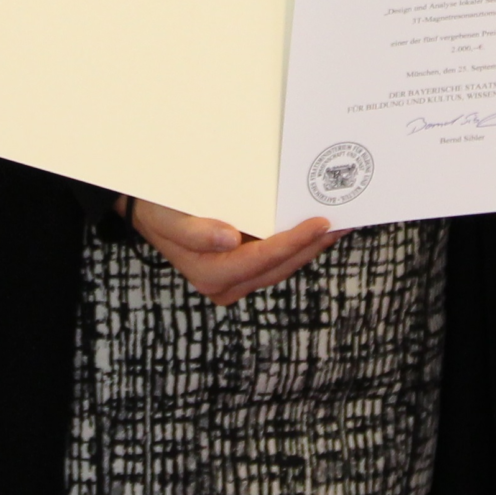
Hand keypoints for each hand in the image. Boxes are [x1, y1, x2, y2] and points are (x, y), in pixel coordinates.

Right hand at [127, 200, 343, 306]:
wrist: (149, 213)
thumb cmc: (160, 211)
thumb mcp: (169, 217)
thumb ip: (194, 231)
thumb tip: (229, 240)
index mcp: (210, 273)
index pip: (262, 259)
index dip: (293, 243)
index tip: (320, 224)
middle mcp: (226, 283)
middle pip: (280, 266)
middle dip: (313, 246)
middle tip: (346, 222)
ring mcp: (237, 278)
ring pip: (283, 266)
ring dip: (312, 247)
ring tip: (341, 224)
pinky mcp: (244, 267)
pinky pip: (277, 259)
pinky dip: (299, 245)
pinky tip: (317, 230)